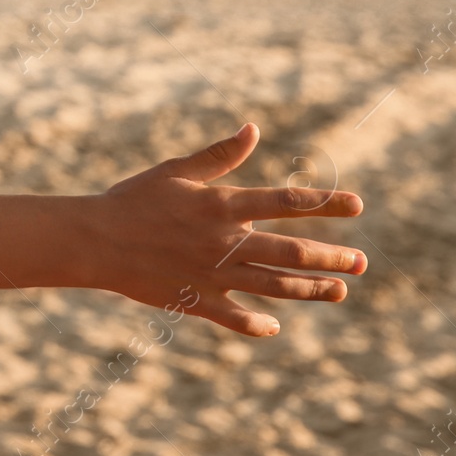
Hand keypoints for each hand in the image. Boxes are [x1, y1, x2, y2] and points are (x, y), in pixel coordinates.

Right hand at [82, 123, 366, 336]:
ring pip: (275, 285)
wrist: (94, 240)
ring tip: (339, 291)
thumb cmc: (133, 200)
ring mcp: (213, 275)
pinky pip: (236, 318)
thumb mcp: (175, 171)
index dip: (325, 203)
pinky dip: (258, 324)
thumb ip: (219, 155)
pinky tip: (274, 326)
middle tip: (361, 262)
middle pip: (291, 251)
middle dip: (332, 257)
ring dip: (311, 290)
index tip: (357, 204)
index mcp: (221, 205)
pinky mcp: (196, 301)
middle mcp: (224, 242)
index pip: (286, 202)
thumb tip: (253, 129)